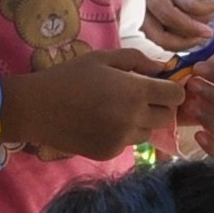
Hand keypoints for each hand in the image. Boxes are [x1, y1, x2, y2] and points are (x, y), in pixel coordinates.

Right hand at [0, 47, 182, 162]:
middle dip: (160, 107)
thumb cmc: (69, 76)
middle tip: (139, 98)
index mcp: (135, 91)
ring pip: (148, 132)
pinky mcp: (109, 153)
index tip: (161, 86)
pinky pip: (128, 144)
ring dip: (141, 122)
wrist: (37, 108)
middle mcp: (133, 118)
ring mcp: (122, 139)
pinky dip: (122, 134)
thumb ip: (137, 59)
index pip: (176, 96)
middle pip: (168, 117)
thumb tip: (163, 67)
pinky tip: (100, 123)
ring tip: (116, 110)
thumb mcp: (103, 58)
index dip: (172, 89)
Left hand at [177, 53, 213, 159]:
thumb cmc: (212, 74)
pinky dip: (213, 148)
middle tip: (191, 85)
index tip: (198, 67)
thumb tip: (194, 66)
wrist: (208, 95)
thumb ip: (207, 59)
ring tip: (190, 107)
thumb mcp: (213, 60)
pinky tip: (197, 134)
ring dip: (212, 121)